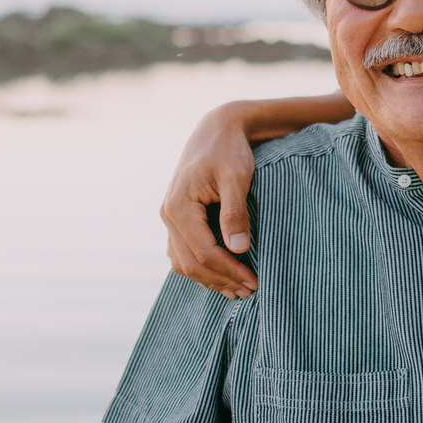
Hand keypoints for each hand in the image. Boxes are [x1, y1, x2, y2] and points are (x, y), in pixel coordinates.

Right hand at [161, 102, 260, 298]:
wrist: (216, 130)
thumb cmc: (229, 151)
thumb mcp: (237, 177)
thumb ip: (235, 213)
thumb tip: (238, 249)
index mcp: (179, 206)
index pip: (203, 252)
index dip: (229, 271)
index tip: (254, 281)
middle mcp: (168, 215)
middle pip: (191, 263)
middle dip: (220, 280)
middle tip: (250, 292)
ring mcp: (170, 218)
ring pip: (183, 262)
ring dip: (209, 279)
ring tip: (238, 290)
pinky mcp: (177, 218)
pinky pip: (183, 252)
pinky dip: (201, 268)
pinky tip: (221, 276)